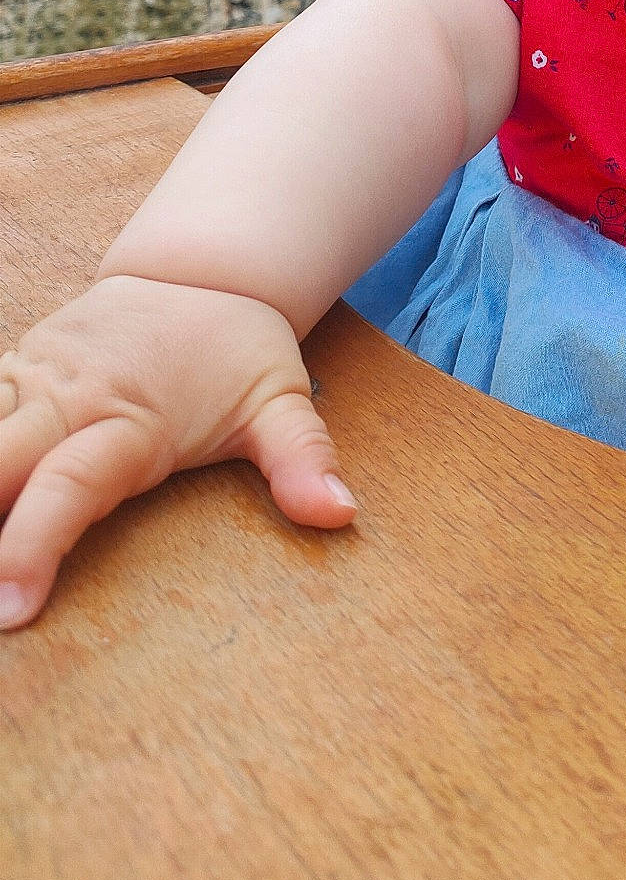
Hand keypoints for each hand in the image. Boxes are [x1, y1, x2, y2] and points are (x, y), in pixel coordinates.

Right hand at [0, 275, 355, 629]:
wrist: (198, 270)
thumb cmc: (237, 347)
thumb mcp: (280, 399)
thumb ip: (302, 457)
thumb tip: (339, 513)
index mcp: (132, 419)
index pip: (72, 485)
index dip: (32, 546)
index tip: (9, 609)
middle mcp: (70, 399)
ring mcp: (33, 380)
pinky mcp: (13, 369)